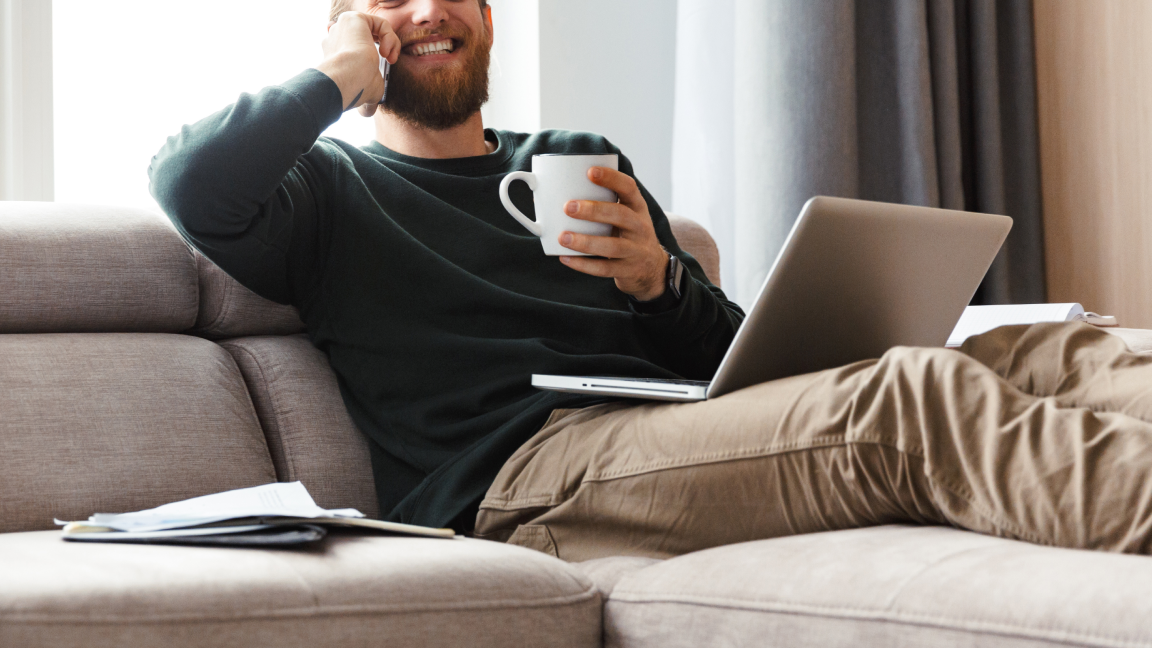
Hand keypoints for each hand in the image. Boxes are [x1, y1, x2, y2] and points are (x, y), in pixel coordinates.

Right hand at [316, 11, 400, 116]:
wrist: (348, 79)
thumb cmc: (355, 88)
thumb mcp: (365, 93)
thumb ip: (367, 98)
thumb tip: (367, 112)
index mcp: (335, 54)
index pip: (349, 42)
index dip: (370, 47)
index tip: (385, 59)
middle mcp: (336, 37)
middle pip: (365, 33)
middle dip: (383, 45)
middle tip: (389, 60)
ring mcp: (343, 27)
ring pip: (375, 28)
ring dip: (390, 42)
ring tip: (390, 58)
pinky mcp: (354, 19)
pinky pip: (380, 23)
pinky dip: (390, 37)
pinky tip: (387, 52)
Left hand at [558, 167, 668, 300]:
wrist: (652, 268)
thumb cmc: (629, 234)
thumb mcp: (627, 215)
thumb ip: (605, 203)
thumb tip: (565, 187)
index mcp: (637, 207)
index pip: (629, 187)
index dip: (611, 178)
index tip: (590, 172)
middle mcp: (640, 227)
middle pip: (620, 215)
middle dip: (594, 210)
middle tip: (568, 207)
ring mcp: (636, 250)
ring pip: (612, 246)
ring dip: (586, 242)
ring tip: (563, 237)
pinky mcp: (627, 270)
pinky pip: (604, 269)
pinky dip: (584, 265)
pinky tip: (565, 258)